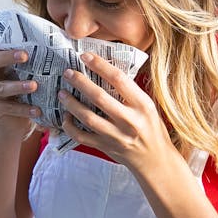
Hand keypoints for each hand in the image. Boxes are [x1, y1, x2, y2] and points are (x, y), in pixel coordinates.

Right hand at [0, 49, 40, 138]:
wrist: (12, 122)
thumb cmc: (17, 92)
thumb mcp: (18, 77)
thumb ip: (22, 66)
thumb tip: (43, 53)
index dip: (7, 53)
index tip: (24, 52)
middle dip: (7, 59)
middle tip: (26, 58)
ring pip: (1, 88)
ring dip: (18, 86)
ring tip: (35, 85)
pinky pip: (8, 108)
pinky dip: (24, 109)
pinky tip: (36, 110)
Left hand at [58, 52, 172, 170]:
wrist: (155, 160)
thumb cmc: (152, 129)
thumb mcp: (149, 107)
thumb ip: (130, 92)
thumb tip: (105, 70)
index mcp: (142, 105)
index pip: (119, 79)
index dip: (100, 65)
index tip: (85, 56)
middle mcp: (129, 120)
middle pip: (99, 97)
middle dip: (80, 82)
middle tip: (68, 72)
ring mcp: (116, 136)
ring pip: (88, 117)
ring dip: (71, 103)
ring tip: (62, 93)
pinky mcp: (106, 147)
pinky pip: (82, 136)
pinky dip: (70, 126)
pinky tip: (66, 117)